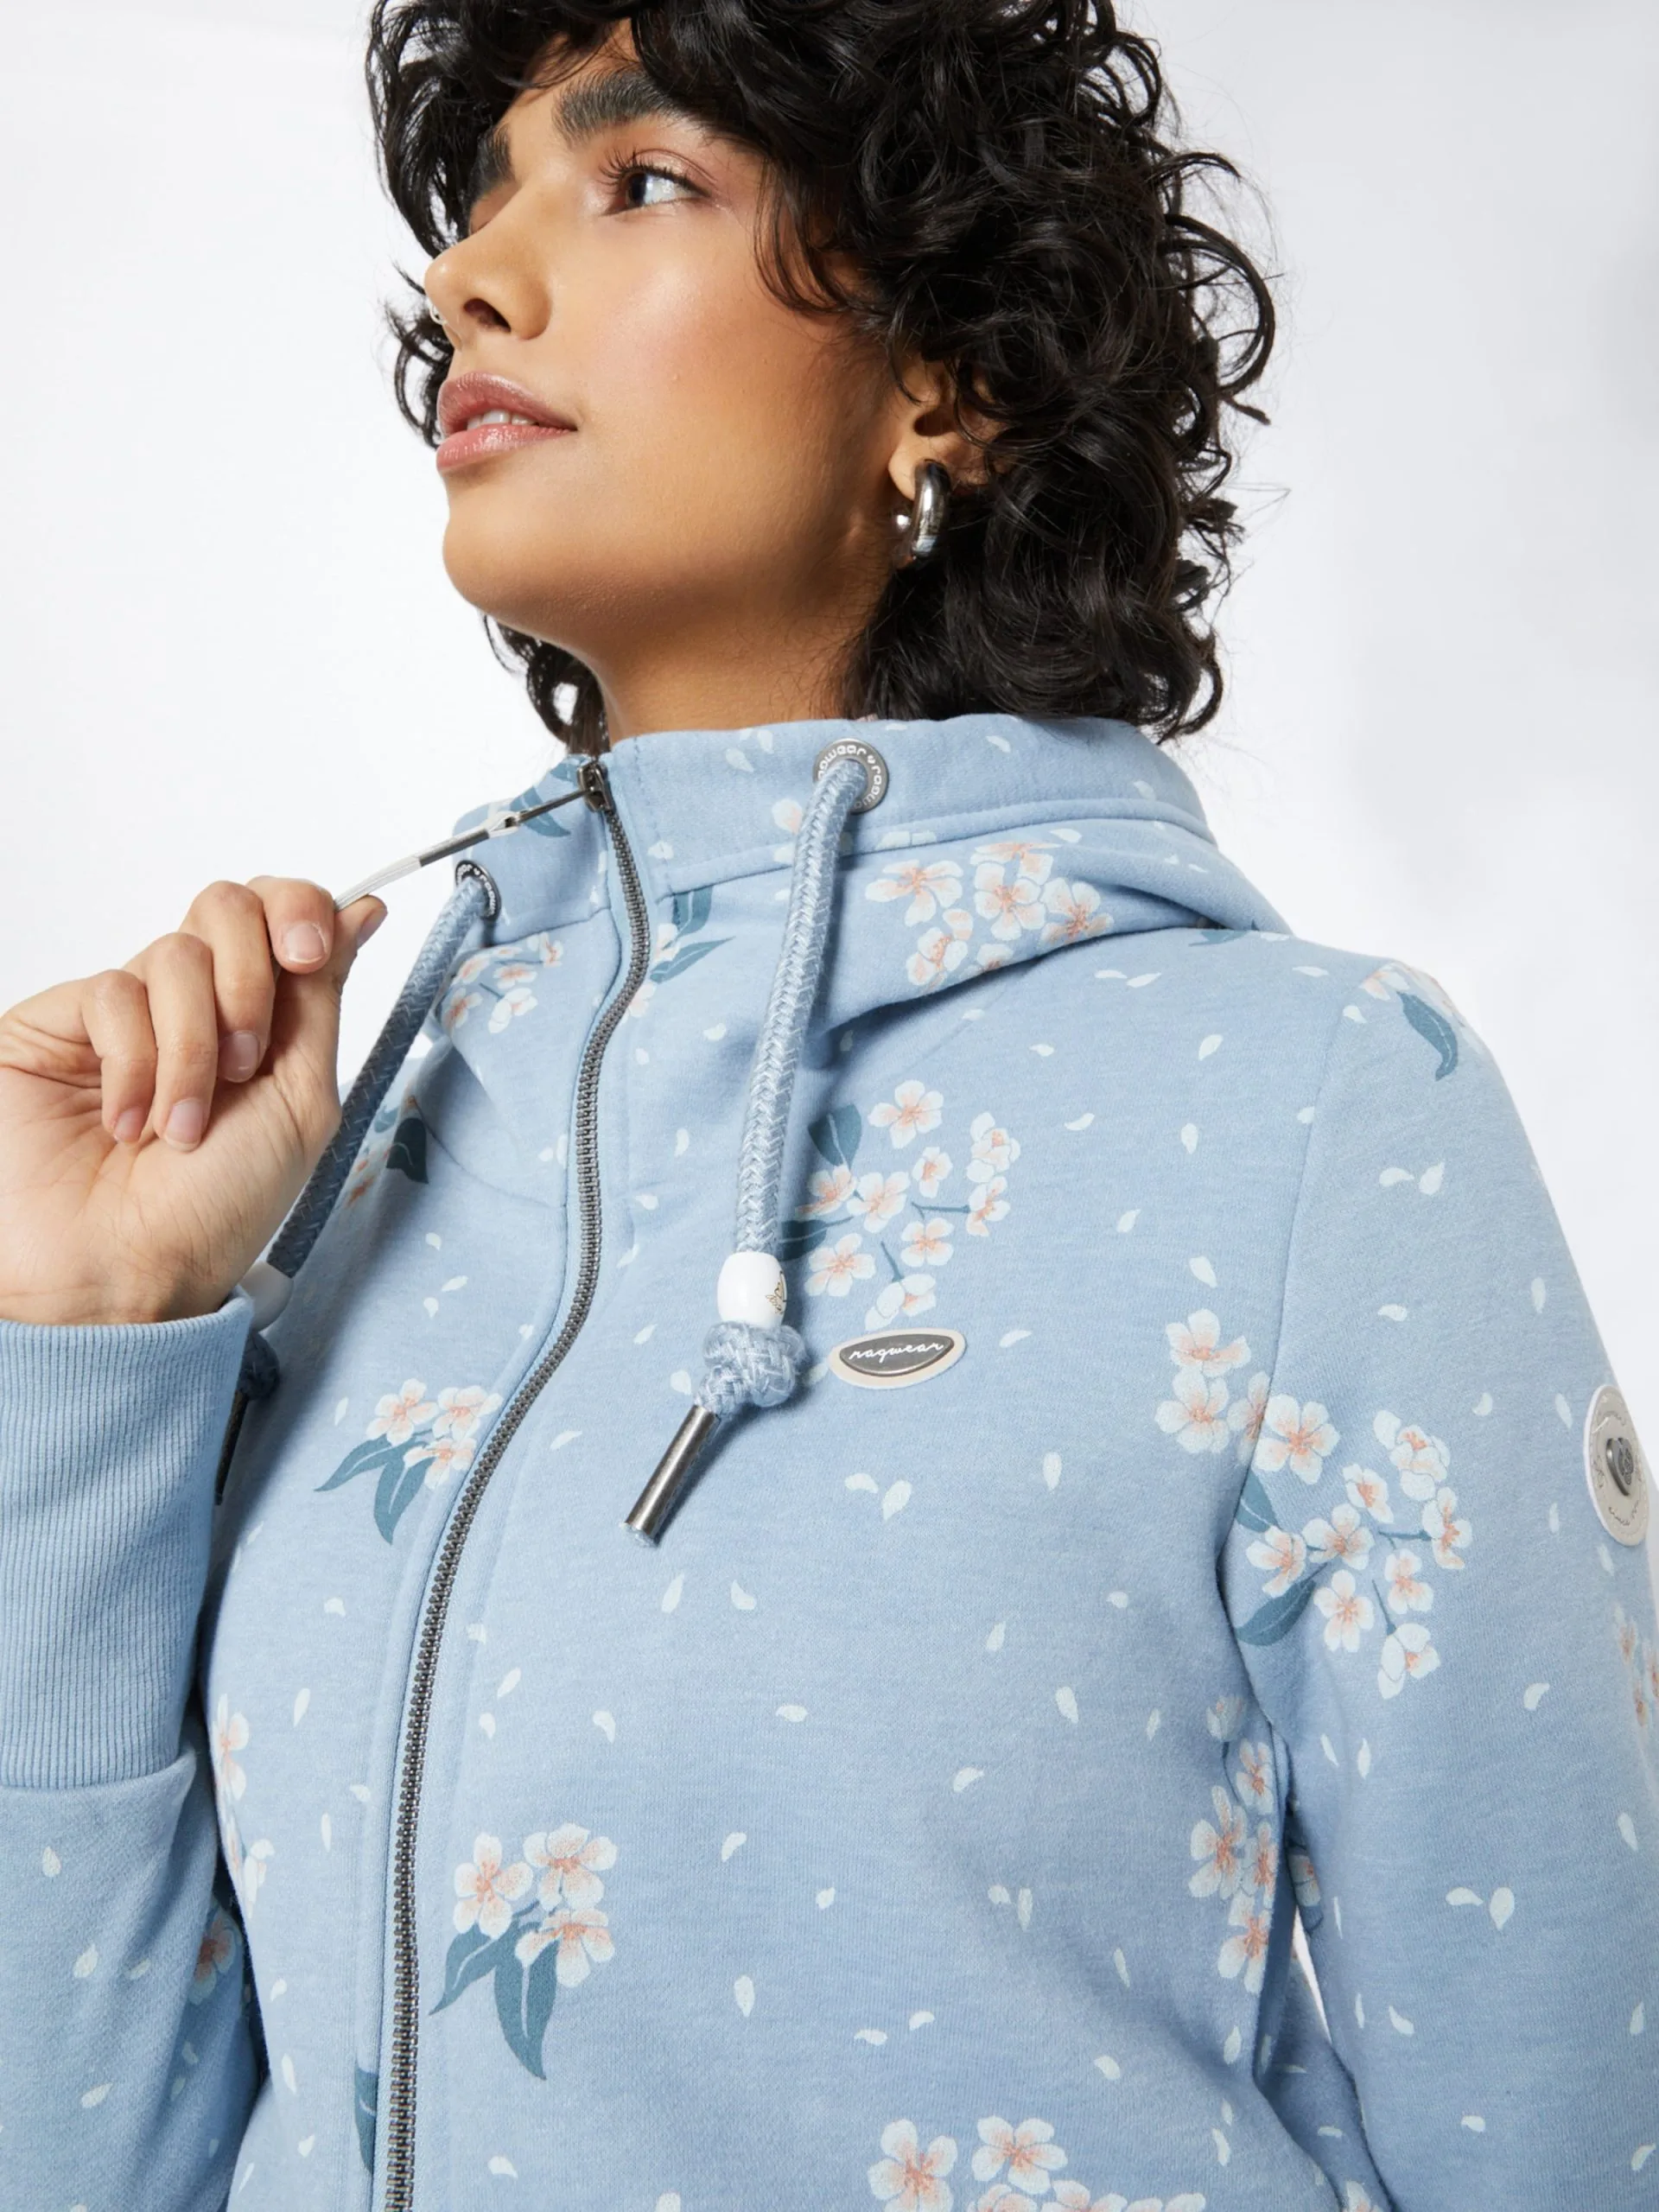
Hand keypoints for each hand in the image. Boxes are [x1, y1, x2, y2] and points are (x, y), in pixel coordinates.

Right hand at [0, 878, 385, 1326]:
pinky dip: (135, 1062)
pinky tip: (126, 1123)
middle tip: (246, 1055)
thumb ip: (322, 1000)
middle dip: (251, 974)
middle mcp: (193, 1007)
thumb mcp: (300, 1102)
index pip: (280, 912)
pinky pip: (113, 992)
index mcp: (261, 1022)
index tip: (307, 957)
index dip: (298, 910)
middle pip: (229, 905)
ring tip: (181, 1127)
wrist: (120, 1274)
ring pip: (177, 953)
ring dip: (194, 1046)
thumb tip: (361, 909)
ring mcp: (125, 1014)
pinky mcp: (58, 1025)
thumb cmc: (213, 1212)